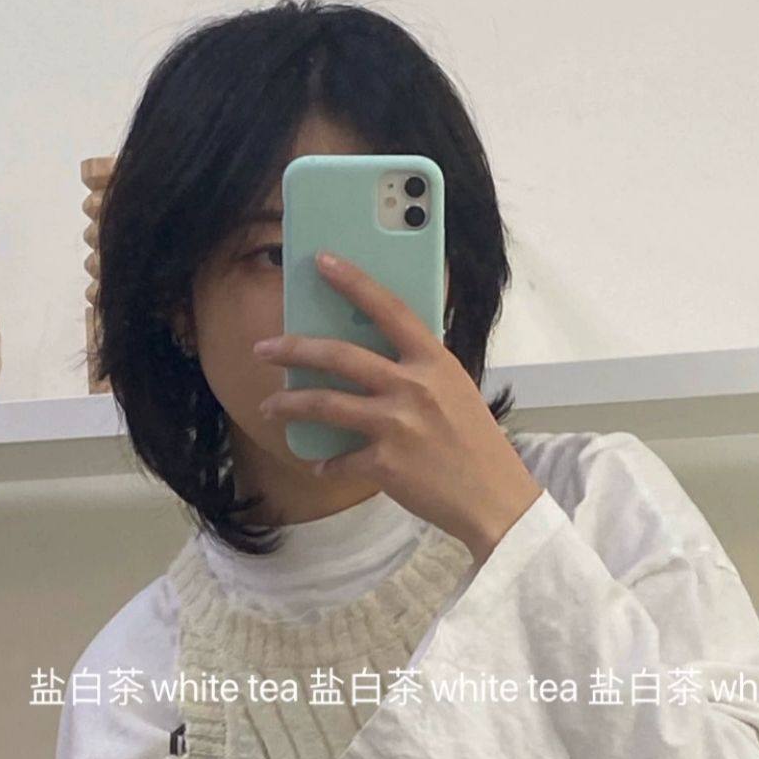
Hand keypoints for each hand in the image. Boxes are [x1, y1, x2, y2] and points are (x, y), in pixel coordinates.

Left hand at [253, 251, 542, 564]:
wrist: (494, 498)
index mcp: (433, 361)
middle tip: (264, 349)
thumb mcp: (455, 391)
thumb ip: (418, 371)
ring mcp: (397, 426)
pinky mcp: (385, 464)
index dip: (353, 282)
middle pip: (340, 357)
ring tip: (269, 407)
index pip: (389, 309)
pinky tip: (320, 466)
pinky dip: (326, 465)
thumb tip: (373, 358)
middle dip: (294, 349)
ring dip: (290, 404)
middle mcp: (412, 387)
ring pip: (326, 405)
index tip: (322, 261)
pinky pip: (340, 461)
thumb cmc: (476, 443)